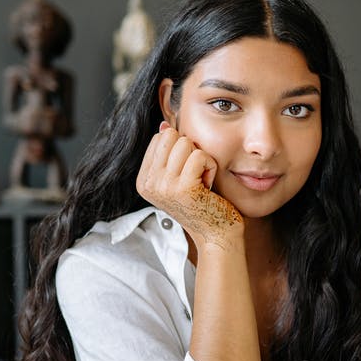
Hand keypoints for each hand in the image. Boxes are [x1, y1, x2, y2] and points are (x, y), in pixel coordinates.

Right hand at [136, 121, 242, 249]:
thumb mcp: (178, 177)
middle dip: (190, 151)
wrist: (216, 235)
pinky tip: (208, 186)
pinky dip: (211, 167)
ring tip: (201, 182)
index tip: (185, 177)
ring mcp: (164, 187)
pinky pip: (201, 155)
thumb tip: (164, 125)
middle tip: (195, 177)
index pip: (159, 138)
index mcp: (144, 181)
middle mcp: (149, 184)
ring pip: (186, 143)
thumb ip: (168, 152)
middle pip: (171, 136)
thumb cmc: (202, 203)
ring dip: (202, 160)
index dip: (179, 151)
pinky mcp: (184, 188)